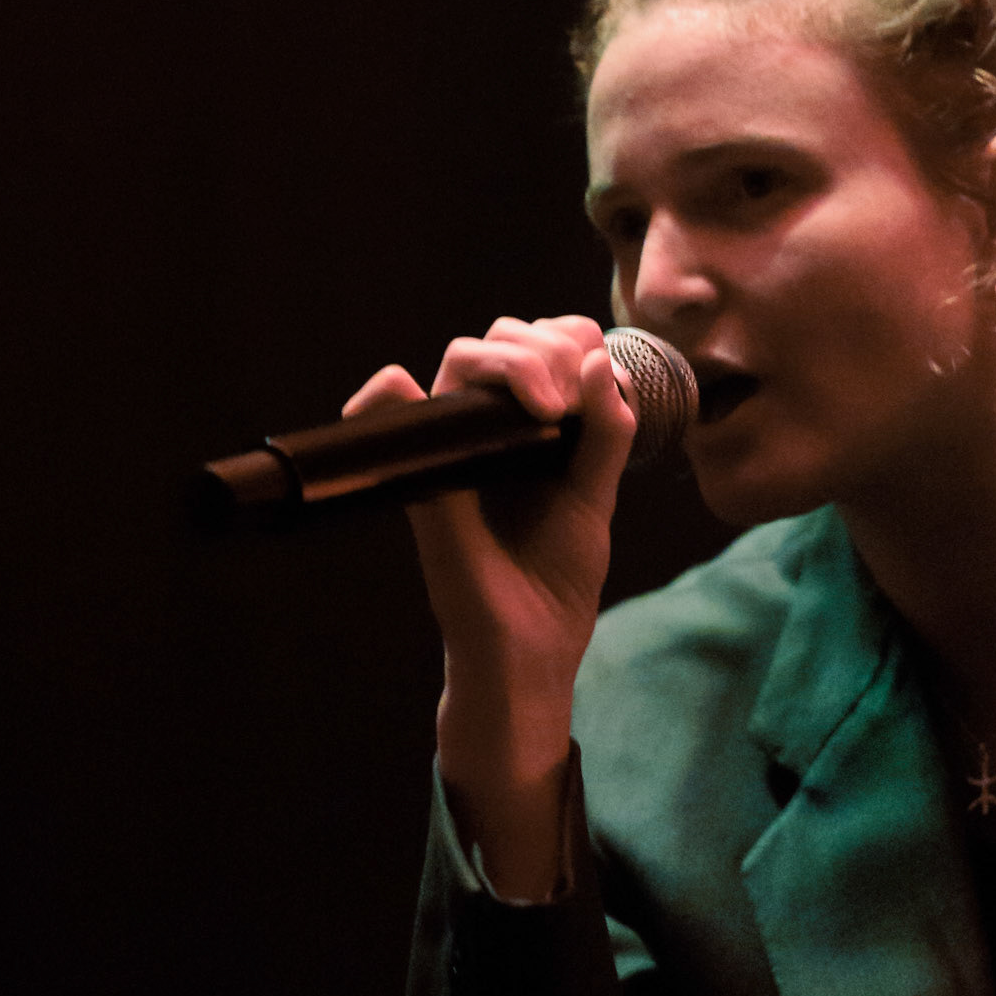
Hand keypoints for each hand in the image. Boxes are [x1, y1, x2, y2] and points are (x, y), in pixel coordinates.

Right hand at [343, 315, 635, 895]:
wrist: (527, 657)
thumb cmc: (554, 581)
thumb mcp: (595, 499)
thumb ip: (606, 434)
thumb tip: (604, 364)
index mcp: (526, 427)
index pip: (540, 342)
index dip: (566, 337)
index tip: (593, 377)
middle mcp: (482, 430)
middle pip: (498, 338)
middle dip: (540, 348)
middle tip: (564, 399)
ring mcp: (448, 453)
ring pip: (460, 360)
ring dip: (507, 362)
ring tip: (545, 404)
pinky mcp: (421, 485)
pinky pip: (390, 415)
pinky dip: (389, 393)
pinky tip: (412, 391)